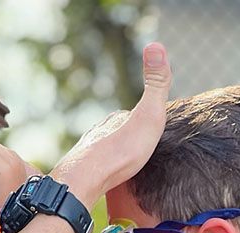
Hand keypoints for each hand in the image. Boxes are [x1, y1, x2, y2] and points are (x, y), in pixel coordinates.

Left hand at [52, 43, 170, 205]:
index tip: (154, 125)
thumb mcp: (148, 116)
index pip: (133, 115)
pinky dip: (104, 172)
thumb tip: (157, 45)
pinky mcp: (82, 174)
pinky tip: (107, 180)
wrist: (87, 180)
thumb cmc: (121, 151)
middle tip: (140, 148)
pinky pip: (96, 170)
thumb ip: (156, 85)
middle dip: (128, 137)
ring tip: (124, 165)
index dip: (145, 119)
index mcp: (116, 119)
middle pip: (117, 133)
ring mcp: (89, 152)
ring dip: (114, 156)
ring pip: (105, 151)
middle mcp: (100, 132)